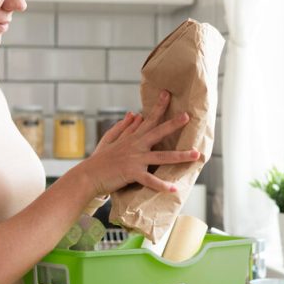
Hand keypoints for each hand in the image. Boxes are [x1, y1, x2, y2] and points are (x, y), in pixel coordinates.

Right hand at [78, 90, 199, 195]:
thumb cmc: (99, 159)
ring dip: (180, 156)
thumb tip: (133, 113)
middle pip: (158, 132)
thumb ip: (123, 127)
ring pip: (161, 157)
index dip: (158, 106)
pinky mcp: (132, 173)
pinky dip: (161, 185)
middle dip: (173, 124)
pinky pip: (150, 180)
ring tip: (195, 155)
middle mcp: (136, 146)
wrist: (88, 176)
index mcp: (132, 138)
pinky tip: (173, 189)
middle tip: (187, 116)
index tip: (167, 94)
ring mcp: (135, 159)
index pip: (147, 119)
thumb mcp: (109, 139)